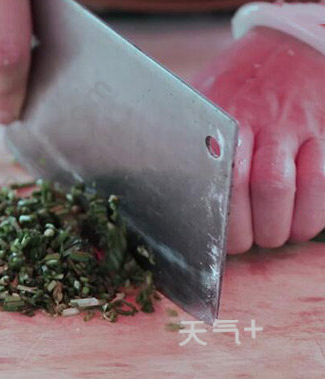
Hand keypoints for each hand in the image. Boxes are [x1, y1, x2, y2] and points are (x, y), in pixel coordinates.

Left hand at [193, 27, 324, 253]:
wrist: (285, 50)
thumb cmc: (235, 87)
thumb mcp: (202, 103)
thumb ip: (183, 138)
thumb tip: (155, 185)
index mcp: (212, 121)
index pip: (204, 175)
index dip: (208, 216)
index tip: (207, 240)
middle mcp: (249, 122)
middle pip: (237, 186)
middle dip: (243, 231)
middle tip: (243, 243)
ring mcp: (288, 127)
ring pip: (278, 188)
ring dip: (276, 227)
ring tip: (272, 236)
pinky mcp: (321, 132)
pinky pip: (321, 182)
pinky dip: (313, 214)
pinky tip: (302, 225)